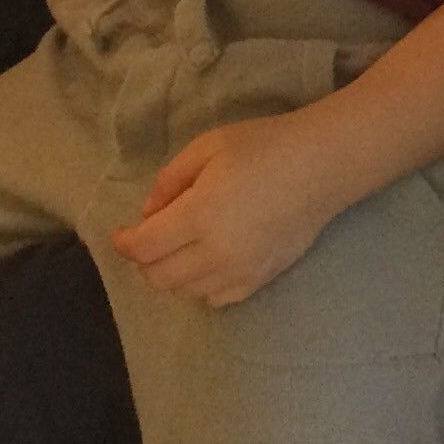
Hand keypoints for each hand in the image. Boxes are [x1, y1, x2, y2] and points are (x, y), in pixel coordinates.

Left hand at [110, 110, 336, 307]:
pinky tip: (208, 260)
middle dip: (145, 260)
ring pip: (184, 291)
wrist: (322, 166)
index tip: (120, 233)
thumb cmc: (265, 146)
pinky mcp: (259, 280)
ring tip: (180, 246)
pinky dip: (200, 285)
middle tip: (151, 238)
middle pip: (159, 277)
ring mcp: (239, 271)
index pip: (145, 247)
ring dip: (171, 273)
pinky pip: (214, 298)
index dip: (125, 243)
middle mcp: (217, 251)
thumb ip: (171, 179)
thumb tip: (148, 213)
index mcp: (201, 213)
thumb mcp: (210, 145)